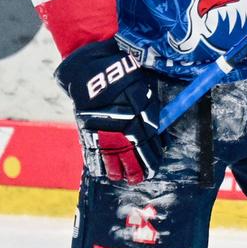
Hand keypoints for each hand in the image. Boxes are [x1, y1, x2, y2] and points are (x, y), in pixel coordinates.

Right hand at [56, 40, 161, 184]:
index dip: (152, 153)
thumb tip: (159, 132)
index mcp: (140, 108)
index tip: (155, 165)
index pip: (149, 137)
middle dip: (138, 165)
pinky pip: (93, 147)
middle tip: (141, 178)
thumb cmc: (124, 75)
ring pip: (113, 151)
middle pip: (133, 147)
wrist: (92, 69)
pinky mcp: (87, 126)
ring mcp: (104, 123)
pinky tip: (102, 172)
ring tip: (124, 178)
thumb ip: (151, 110)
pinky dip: (98, 161)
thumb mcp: (144, 88)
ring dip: (119, 167)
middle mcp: (123, 118)